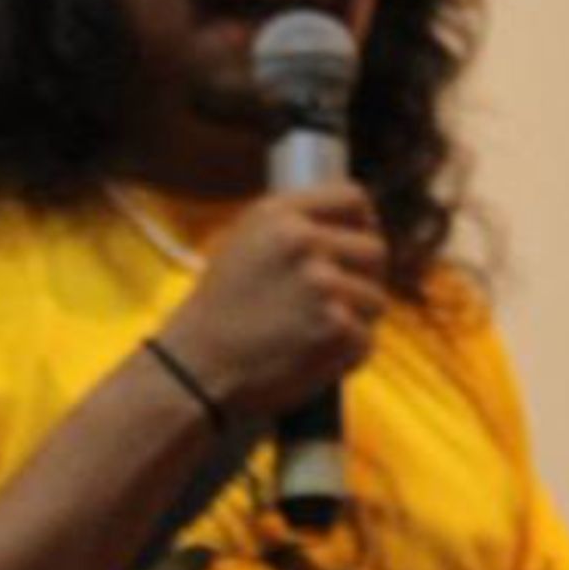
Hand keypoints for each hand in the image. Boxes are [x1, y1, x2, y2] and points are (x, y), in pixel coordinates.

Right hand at [154, 184, 387, 423]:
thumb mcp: (245, 245)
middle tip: (335, 303)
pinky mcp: (336, 326)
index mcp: (278, 215)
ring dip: (356, 320)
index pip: (353, 199)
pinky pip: (366, 339)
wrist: (192, 370)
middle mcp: (304, 242)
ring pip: (376, 299)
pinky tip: (311, 357)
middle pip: (375, 251)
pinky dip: (346, 354)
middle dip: (363, 279)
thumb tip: (357, 224)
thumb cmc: (219, 311)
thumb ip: (296, 227)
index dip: (364, 225)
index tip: (357, 246)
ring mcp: (323, 284)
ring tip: (312, 333)